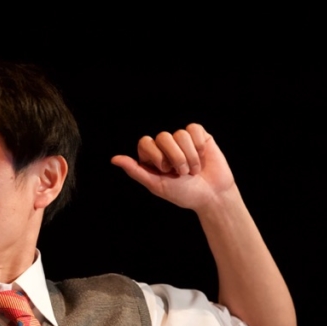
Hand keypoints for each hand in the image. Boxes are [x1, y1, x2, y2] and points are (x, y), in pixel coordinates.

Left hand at [111, 123, 236, 212]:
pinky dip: (198, 146)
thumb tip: (114, 159)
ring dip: (189, 156)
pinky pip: (194, 129)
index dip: (157, 156)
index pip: (145, 142)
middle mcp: (165, 146)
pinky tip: (202, 156)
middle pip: (163, 137)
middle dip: (175, 158)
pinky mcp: (199, 135)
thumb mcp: (157, 185)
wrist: (212, 196)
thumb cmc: (183, 193)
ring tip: (194, 170)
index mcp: (151, 157)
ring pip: (180, 134)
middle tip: (182, 173)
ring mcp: (182, 140)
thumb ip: (135, 171)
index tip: (166, 171)